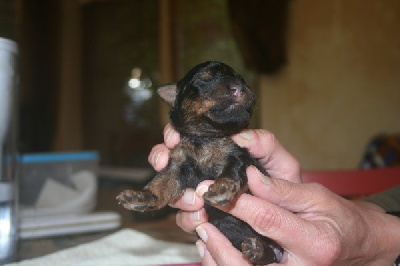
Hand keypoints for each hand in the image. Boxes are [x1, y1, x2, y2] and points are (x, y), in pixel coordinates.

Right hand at [148, 124, 300, 231]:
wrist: (291, 222)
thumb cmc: (285, 189)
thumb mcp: (281, 164)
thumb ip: (265, 145)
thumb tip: (241, 137)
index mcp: (220, 153)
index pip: (189, 137)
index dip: (175, 134)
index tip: (173, 139)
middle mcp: (205, 172)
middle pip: (172, 160)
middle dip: (162, 158)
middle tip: (165, 162)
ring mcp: (202, 196)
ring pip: (174, 191)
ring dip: (176, 194)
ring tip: (193, 200)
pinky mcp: (205, 219)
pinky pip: (187, 219)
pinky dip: (188, 218)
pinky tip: (199, 218)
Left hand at [193, 167, 399, 264]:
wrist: (355, 245)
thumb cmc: (338, 218)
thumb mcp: (316, 197)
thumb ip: (282, 190)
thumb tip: (250, 176)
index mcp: (314, 243)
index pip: (266, 220)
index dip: (236, 203)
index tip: (212, 188)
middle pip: (247, 259)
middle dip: (218, 238)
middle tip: (201, 217)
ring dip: (215, 255)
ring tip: (202, 231)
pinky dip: (222, 265)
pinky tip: (210, 249)